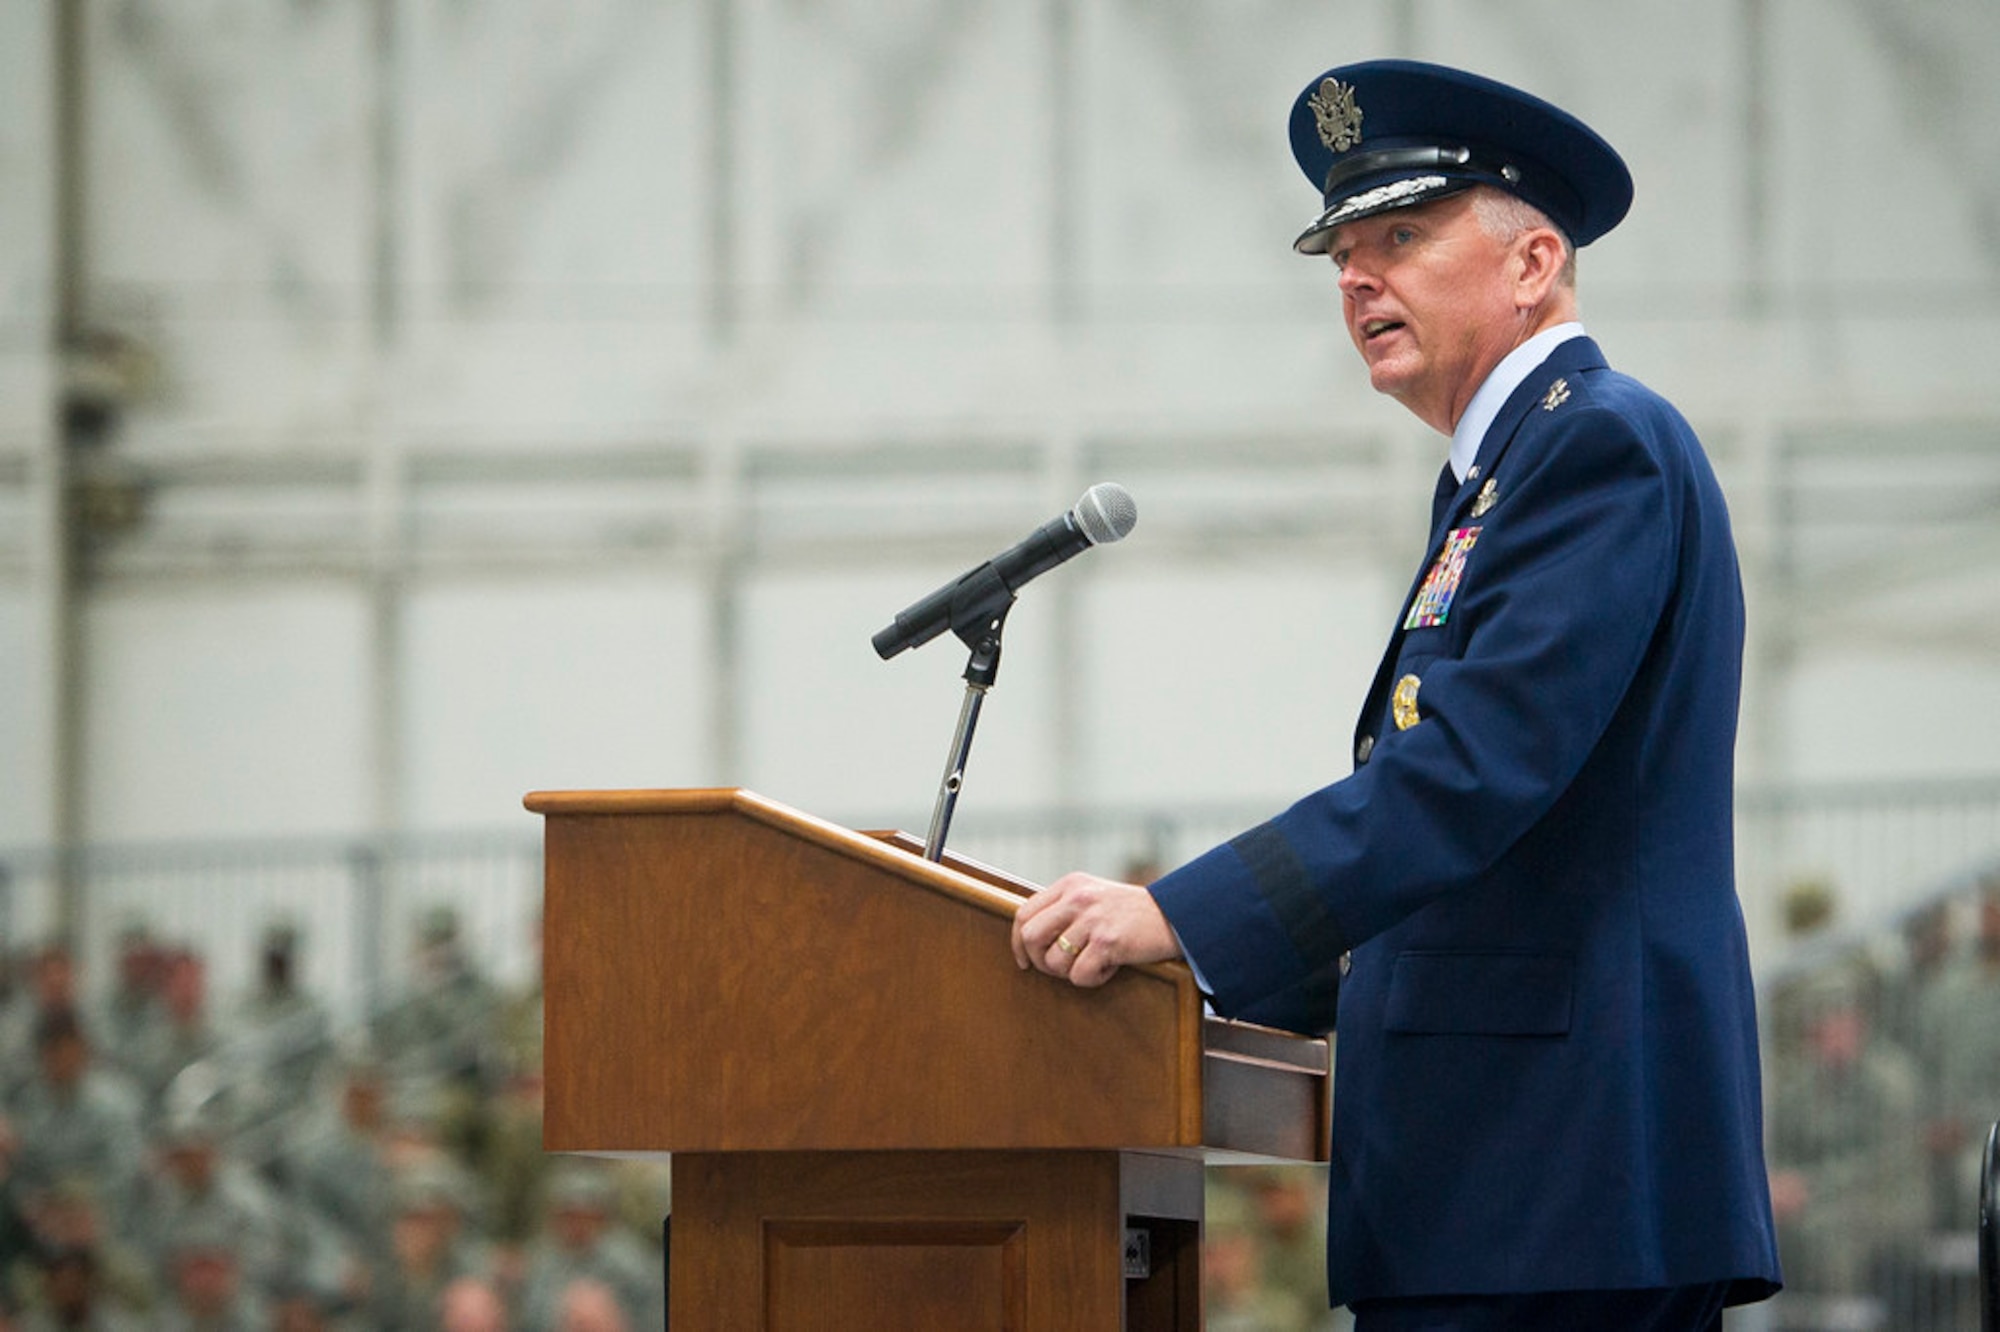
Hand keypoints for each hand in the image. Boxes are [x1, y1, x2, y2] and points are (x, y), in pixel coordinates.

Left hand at [1011, 871, 1181, 987]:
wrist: (1176, 915)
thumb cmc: (1132, 913)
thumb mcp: (1094, 896)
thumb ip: (1064, 909)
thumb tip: (1028, 939)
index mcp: (1070, 885)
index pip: (1023, 914)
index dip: (1018, 943)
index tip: (1025, 961)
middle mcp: (1078, 897)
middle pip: (1031, 937)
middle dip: (1040, 962)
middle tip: (1060, 969)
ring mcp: (1092, 918)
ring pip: (1054, 961)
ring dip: (1071, 973)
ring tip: (1094, 963)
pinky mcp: (1108, 941)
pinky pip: (1080, 975)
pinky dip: (1094, 979)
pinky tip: (1111, 967)